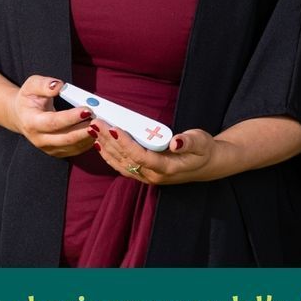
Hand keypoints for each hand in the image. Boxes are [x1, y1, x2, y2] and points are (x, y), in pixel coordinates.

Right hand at [9, 76, 95, 157]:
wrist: (22, 115)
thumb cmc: (29, 98)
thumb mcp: (32, 85)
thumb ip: (44, 84)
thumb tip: (58, 86)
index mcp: (32, 122)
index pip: (54, 122)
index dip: (71, 117)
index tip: (87, 110)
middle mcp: (39, 139)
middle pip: (66, 139)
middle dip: (85, 130)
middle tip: (100, 120)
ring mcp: (48, 148)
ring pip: (73, 146)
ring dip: (89, 137)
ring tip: (101, 125)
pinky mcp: (57, 152)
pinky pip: (75, 150)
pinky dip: (88, 142)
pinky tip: (97, 132)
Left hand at [87, 118, 219, 184]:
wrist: (207, 165)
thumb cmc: (204, 151)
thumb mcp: (201, 142)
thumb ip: (188, 142)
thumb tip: (176, 142)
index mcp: (167, 168)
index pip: (140, 156)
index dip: (125, 143)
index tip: (114, 128)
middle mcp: (154, 176)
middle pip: (125, 159)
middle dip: (109, 141)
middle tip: (96, 123)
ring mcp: (147, 177)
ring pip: (120, 164)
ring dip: (106, 147)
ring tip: (93, 130)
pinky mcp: (144, 174)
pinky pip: (122, 166)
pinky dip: (109, 155)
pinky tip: (100, 144)